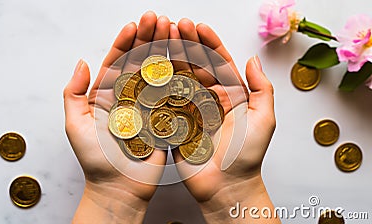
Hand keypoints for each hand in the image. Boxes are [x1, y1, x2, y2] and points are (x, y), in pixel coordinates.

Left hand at [63, 11, 169, 222]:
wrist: (120, 188)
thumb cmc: (96, 161)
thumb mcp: (76, 126)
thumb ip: (74, 93)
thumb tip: (81, 62)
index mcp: (108, 95)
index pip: (117, 62)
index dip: (125, 43)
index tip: (133, 26)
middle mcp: (130, 97)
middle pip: (140, 62)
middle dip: (148, 39)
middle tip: (156, 19)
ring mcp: (150, 106)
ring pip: (159, 73)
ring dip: (165, 51)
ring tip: (172, 29)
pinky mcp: (167, 118)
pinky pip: (174, 94)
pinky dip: (180, 75)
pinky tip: (184, 57)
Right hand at [169, 19, 278, 222]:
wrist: (225, 186)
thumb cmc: (247, 156)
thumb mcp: (264, 119)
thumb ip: (262, 89)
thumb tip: (253, 60)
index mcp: (231, 95)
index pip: (219, 62)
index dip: (209, 43)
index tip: (199, 27)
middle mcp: (210, 99)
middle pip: (196, 65)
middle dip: (187, 44)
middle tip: (176, 24)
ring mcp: (191, 109)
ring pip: (180, 77)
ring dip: (172, 57)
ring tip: (162, 37)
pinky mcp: (175, 122)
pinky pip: (167, 99)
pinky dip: (159, 82)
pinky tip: (153, 64)